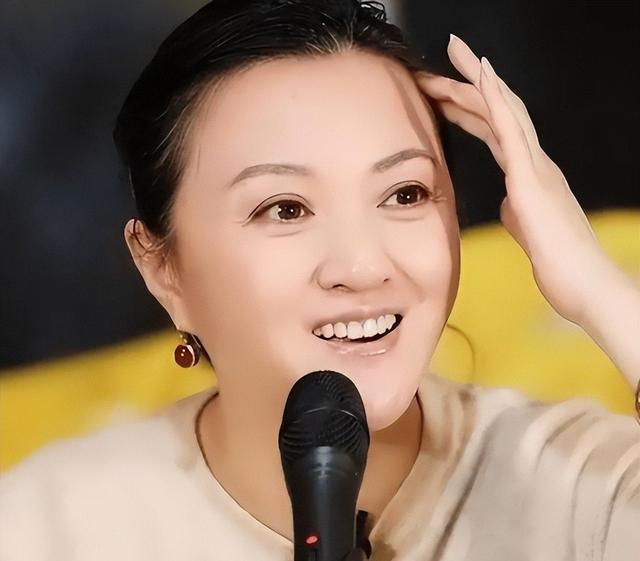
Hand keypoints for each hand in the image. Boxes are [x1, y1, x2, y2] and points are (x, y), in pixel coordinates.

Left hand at [414, 34, 618, 326]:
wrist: (582, 286)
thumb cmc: (558, 264)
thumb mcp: (526, 232)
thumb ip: (517, 212)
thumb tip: (507, 203)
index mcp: (527, 176)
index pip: (492, 133)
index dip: (467, 111)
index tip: (440, 97)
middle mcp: (533, 162)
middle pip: (495, 113)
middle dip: (464, 87)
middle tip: (435, 67)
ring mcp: (535, 166)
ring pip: (503, 109)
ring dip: (476, 80)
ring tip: (454, 51)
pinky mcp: (531, 177)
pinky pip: (511, 127)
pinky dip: (495, 97)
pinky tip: (481, 72)